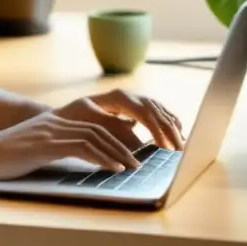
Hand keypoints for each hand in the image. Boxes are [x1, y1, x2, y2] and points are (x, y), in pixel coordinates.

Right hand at [0, 111, 143, 181]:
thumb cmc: (2, 158)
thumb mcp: (32, 150)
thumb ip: (51, 149)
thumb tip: (73, 160)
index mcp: (50, 121)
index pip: (90, 125)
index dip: (111, 138)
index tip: (126, 154)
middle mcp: (53, 121)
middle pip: (97, 129)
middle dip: (121, 146)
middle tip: (137, 163)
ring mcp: (49, 131)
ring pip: (93, 137)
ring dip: (117, 153)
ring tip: (131, 168)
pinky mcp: (46, 144)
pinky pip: (82, 148)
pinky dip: (101, 158)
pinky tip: (112, 169)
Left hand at [54, 89, 184, 151]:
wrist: (65, 113)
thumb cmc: (74, 116)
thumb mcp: (90, 120)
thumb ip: (113, 127)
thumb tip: (137, 140)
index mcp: (118, 97)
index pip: (144, 111)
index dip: (157, 128)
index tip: (164, 146)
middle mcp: (128, 96)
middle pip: (155, 110)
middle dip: (169, 130)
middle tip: (179, 149)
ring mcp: (132, 100)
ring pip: (158, 110)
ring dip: (171, 127)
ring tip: (181, 144)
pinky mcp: (133, 108)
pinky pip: (156, 112)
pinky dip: (168, 122)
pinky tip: (176, 133)